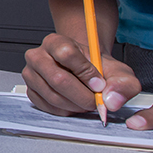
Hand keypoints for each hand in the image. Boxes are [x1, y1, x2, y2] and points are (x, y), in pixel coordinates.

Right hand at [22, 32, 140, 117]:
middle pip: (58, 79)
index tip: (99, 84)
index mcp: (55, 42)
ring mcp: (31, 74)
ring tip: (86, 102)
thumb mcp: (117, 70)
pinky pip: (47, 107)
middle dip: (82, 96)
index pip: (66, 54)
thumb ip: (122, 83)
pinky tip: (74, 104)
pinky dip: (65, 110)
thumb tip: (112, 100)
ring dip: (75, 105)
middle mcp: (38, 56)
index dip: (86, 72)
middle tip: (95, 101)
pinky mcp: (30, 91)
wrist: (85, 72)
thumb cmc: (96, 69)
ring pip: (53, 96)